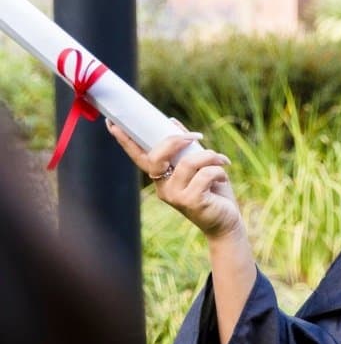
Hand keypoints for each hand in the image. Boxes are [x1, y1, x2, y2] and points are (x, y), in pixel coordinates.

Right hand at [107, 121, 242, 239]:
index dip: (125, 140)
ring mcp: (174, 196)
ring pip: (186, 163)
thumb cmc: (213, 191)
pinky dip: (218, 171)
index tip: (111, 123)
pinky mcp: (190, 202)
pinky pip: (204, 175)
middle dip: (176, 141)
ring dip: (209, 156)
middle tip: (197, 136)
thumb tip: (172, 122)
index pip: (139, 156)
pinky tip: (224, 177)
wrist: (226, 221)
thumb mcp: (200, 165)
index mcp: (161, 176)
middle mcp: (162, 187)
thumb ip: (186, 147)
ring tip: (222, 161)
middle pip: (156, 157)